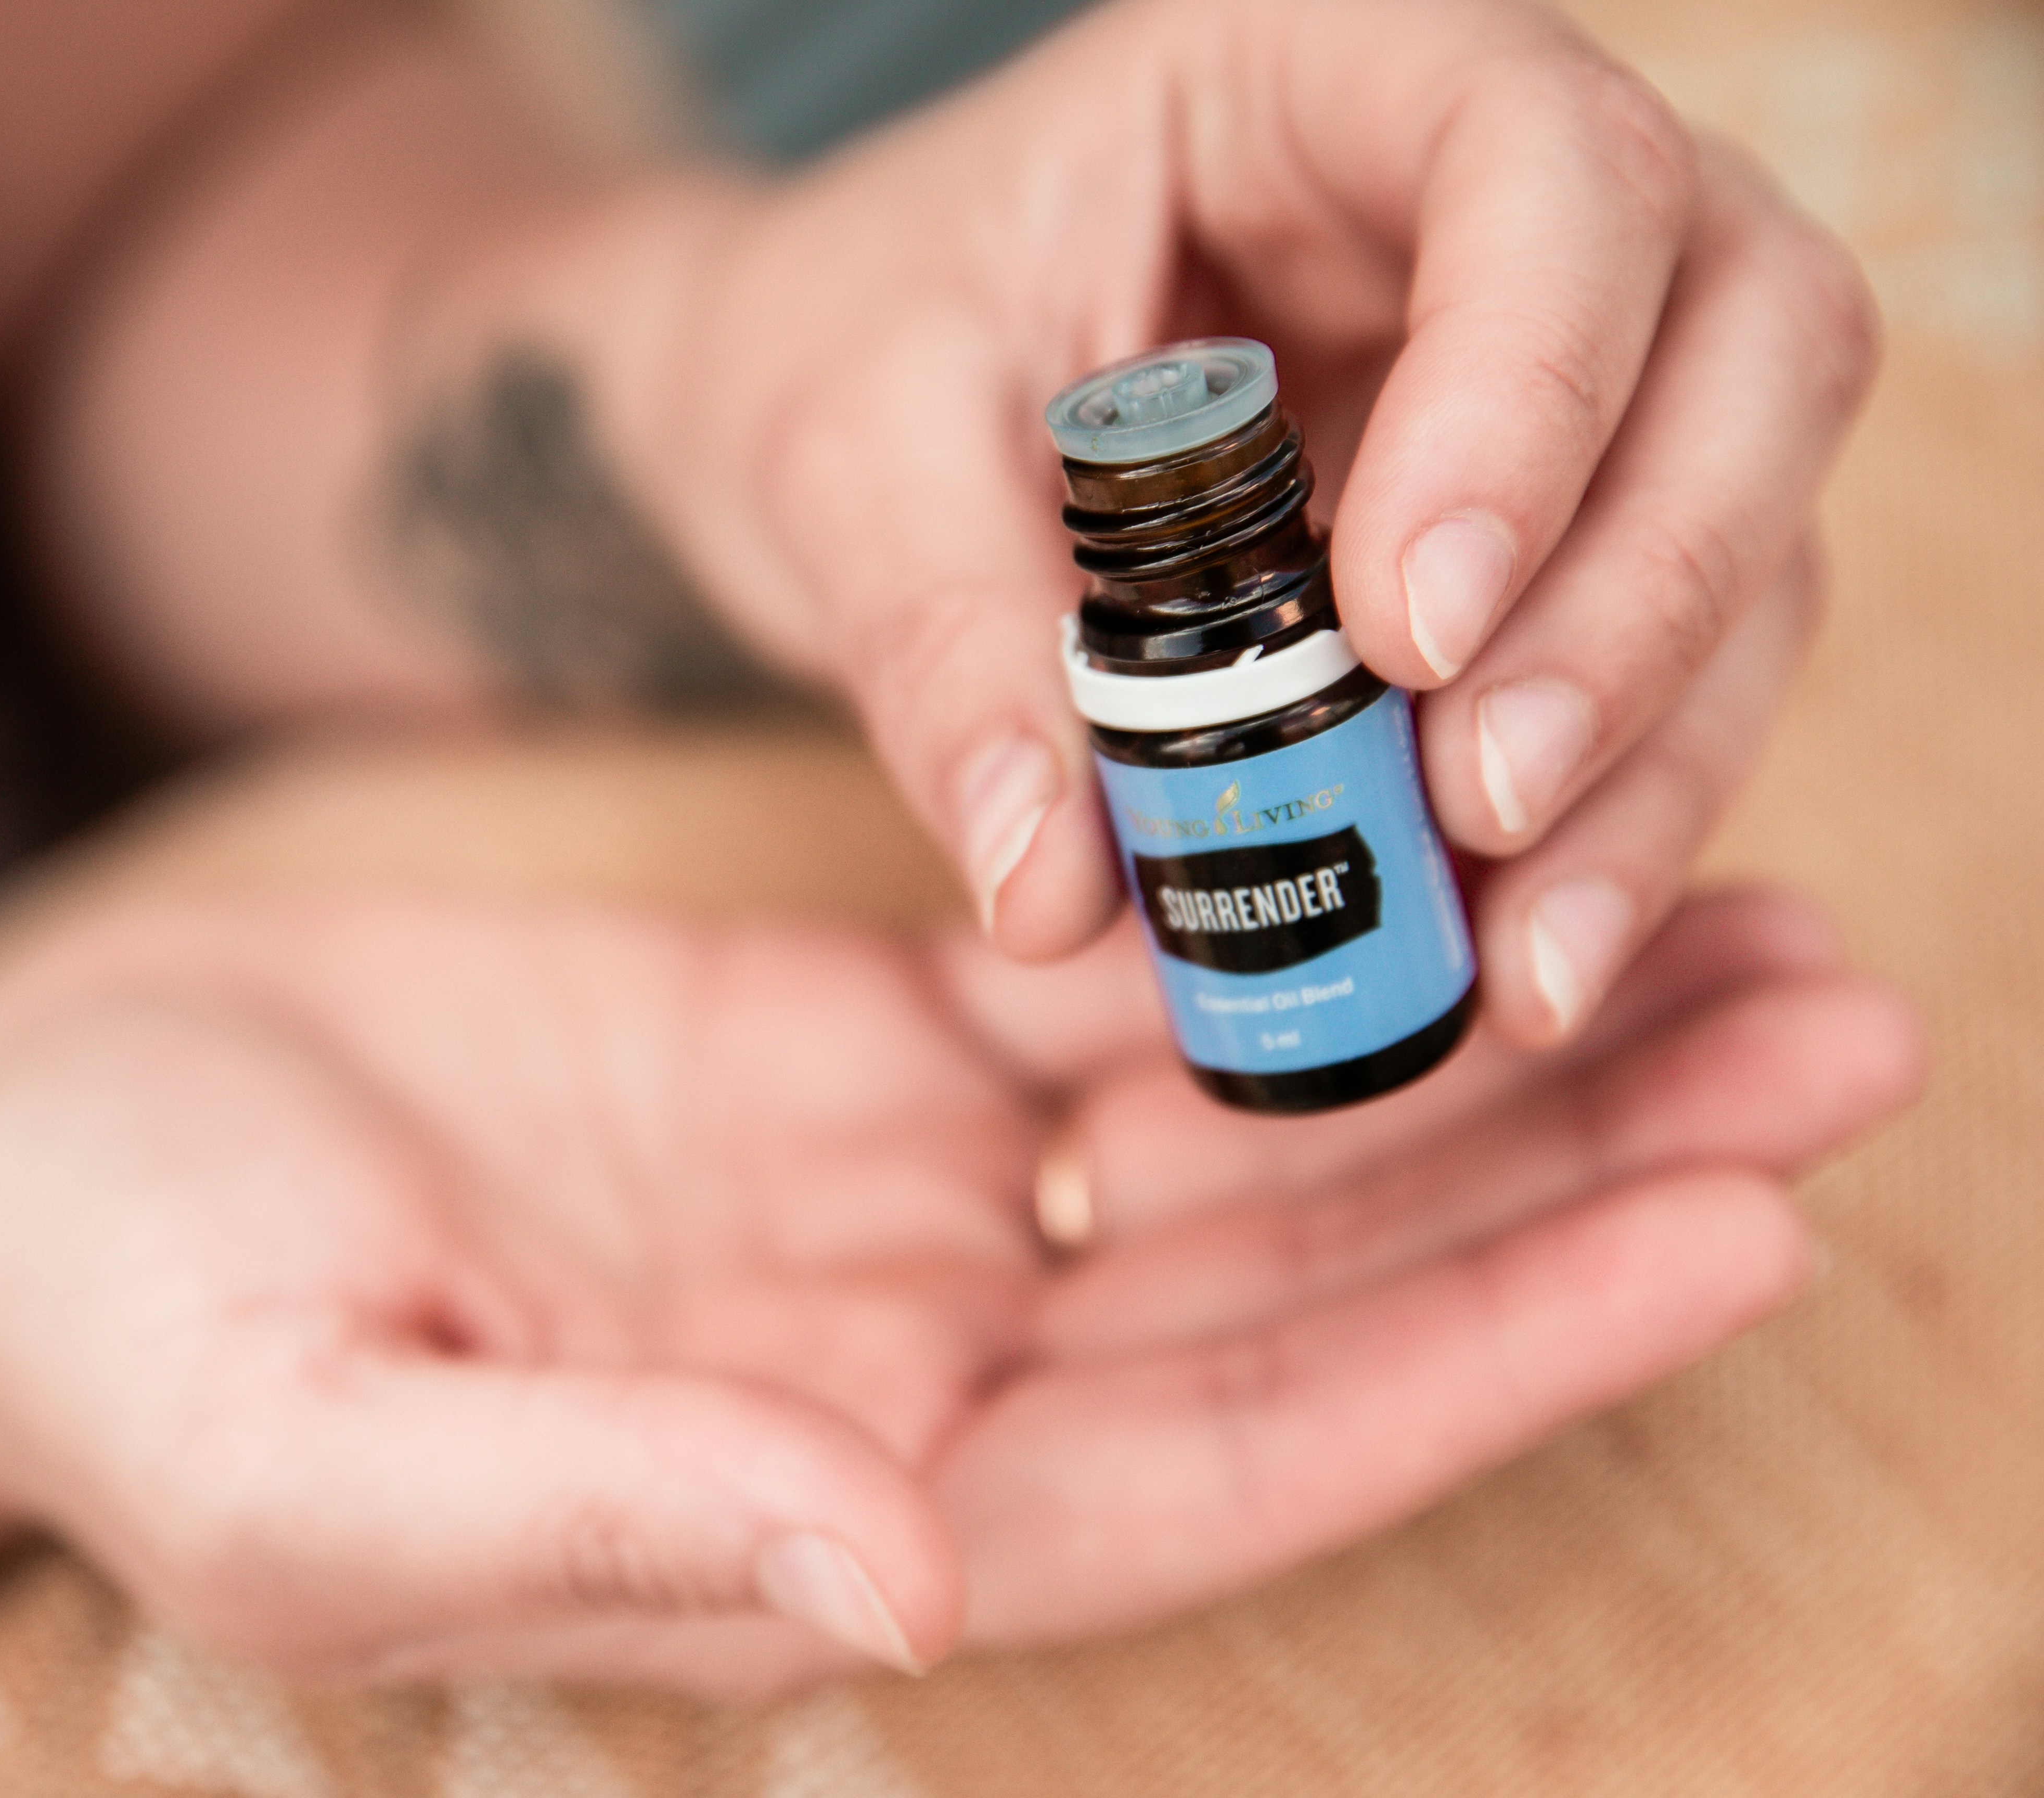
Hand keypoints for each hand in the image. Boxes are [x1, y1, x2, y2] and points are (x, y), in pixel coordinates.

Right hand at [0, 887, 1914, 1688]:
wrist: (19, 1156)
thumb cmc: (124, 1329)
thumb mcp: (310, 1456)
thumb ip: (599, 1526)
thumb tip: (890, 1585)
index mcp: (818, 1521)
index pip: (1216, 1467)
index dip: (1476, 1365)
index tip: (1727, 1230)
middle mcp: (904, 1381)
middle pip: (1302, 1292)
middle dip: (1570, 1174)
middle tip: (1837, 1026)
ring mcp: (888, 1211)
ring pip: (1253, 1129)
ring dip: (1484, 1031)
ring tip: (1740, 921)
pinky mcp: (849, 1051)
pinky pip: (1124, 988)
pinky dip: (1287, 921)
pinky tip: (1447, 839)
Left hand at [587, 0, 1873, 1042]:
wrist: (842, 397)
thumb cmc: (845, 350)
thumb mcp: (844, 458)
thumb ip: (944, 645)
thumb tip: (1053, 889)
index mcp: (1324, 67)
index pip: (1541, 163)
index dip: (1531, 390)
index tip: (1408, 626)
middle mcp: (1499, 198)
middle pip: (1746, 338)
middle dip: (1646, 594)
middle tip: (1480, 805)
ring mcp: (1571, 367)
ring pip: (1752, 524)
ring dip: (1657, 750)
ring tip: (1514, 953)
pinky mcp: (1564, 532)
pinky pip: (1675, 664)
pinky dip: (1617, 816)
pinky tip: (1520, 952)